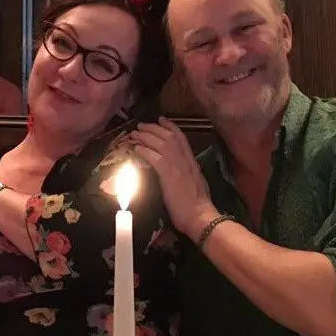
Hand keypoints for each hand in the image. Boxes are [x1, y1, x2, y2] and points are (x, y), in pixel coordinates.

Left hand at [131, 118, 217, 238]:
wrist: (200, 216)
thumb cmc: (196, 206)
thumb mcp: (193, 183)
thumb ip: (185, 173)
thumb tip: (174, 169)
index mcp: (192, 162)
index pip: (181, 137)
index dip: (170, 126)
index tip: (160, 119)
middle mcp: (186, 160)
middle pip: (169, 137)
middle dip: (153, 128)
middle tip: (140, 125)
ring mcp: (178, 167)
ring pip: (161, 144)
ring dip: (146, 137)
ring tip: (135, 134)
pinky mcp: (170, 176)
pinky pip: (156, 158)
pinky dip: (145, 151)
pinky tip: (136, 149)